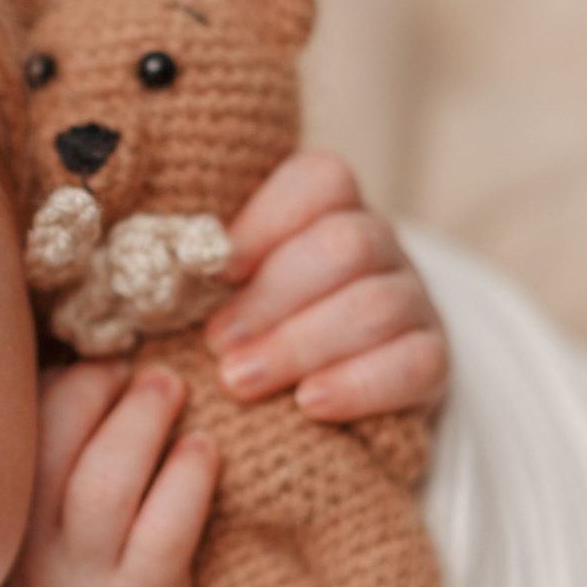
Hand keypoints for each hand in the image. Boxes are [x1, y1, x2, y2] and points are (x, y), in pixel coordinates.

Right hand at [14, 361, 219, 586]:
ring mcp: (86, 579)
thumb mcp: (56, 523)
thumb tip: (82, 363)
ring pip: (103, 487)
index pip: (13, 435)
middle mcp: (32, 549)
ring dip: (140, 422)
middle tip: (135, 366)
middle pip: (47, 450)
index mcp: (4, 520)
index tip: (102, 363)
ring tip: (173, 387)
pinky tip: (205, 450)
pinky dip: (186, 478)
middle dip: (91, 390)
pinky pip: (163, 533)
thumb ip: (61, 451)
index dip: (59, 385)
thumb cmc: (94, 579)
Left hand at [202, 151, 447, 420]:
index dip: (267, 220)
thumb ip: (205, 267)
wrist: (330, 390)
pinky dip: (357, 384)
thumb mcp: (233, 287)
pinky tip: (309, 404)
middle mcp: (380, 244)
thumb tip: (152, 265)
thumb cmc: (260, 325)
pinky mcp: (434, 359)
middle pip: (346, 247)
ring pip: (376, 306)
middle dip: (272, 298)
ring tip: (240, 381)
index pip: (319, 182)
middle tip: (216, 344)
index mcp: (331, 208)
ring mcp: (413, 300)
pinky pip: (415, 363)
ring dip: (299, 345)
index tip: (220, 271)